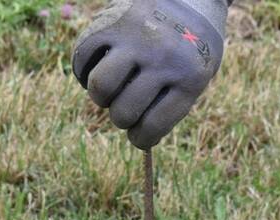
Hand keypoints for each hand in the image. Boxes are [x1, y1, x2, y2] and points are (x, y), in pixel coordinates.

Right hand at [72, 0, 226, 148]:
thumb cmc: (193, 44)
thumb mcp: (197, 74)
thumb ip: (170, 103)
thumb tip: (139, 137)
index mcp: (190, 79)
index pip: (152, 127)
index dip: (140, 139)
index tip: (138, 134)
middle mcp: (163, 59)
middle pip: (122, 113)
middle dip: (121, 118)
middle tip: (126, 106)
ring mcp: (136, 39)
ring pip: (100, 87)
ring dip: (101, 97)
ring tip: (110, 90)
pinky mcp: (113, 21)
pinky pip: (83, 55)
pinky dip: (83, 68)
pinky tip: (95, 68)